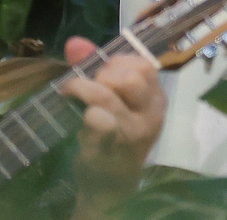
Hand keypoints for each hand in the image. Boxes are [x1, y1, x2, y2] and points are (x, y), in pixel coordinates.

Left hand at [64, 36, 165, 219]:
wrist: (110, 184)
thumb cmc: (113, 135)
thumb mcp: (113, 98)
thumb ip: (95, 66)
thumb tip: (75, 43)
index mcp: (156, 99)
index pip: (144, 64)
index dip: (118, 62)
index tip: (103, 72)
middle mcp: (151, 115)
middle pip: (130, 76)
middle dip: (102, 74)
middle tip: (89, 86)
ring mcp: (133, 133)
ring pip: (106, 94)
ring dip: (82, 89)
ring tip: (71, 95)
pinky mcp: (111, 147)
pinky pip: (97, 120)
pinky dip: (84, 114)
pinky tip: (79, 120)